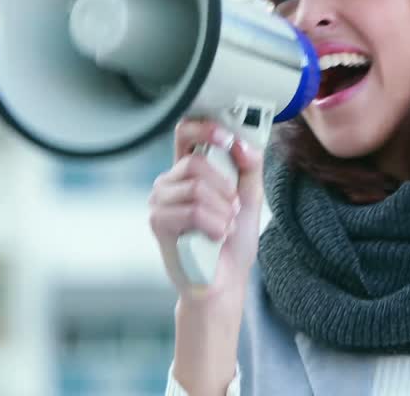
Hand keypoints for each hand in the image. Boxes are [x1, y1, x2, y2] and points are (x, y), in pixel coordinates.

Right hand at [148, 118, 264, 300]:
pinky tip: (214, 237)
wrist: (226, 281)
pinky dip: (214, 226)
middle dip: (224, 188)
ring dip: (222, 212)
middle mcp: (170, 182)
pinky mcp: (159, 222)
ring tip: (223, 227)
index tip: (227, 138)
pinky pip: (192, 211)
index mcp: (189, 170)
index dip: (205, 128)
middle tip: (232, 208)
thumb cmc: (233, 241)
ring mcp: (160, 201)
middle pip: (195, 163)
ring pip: (196, 188)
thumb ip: (249, 165)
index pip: (186, 132)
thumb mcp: (250, 196)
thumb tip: (240, 142)